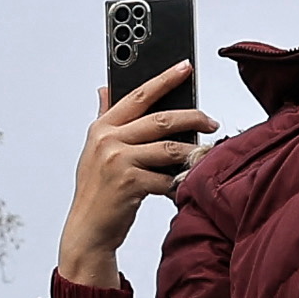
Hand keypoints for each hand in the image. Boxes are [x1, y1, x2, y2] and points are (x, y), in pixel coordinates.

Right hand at [58, 72, 210, 287]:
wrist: (87, 229)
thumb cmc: (96, 190)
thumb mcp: (94, 150)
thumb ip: (104, 118)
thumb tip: (105, 89)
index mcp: (102, 128)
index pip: (139, 95)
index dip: (164, 79)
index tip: (185, 68)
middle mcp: (108, 141)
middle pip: (161, 119)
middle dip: (192, 117)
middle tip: (210, 122)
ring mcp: (118, 162)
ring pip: (169, 148)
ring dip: (192, 151)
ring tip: (204, 154)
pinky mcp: (130, 184)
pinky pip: (166, 178)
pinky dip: (179, 181)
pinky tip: (186, 183)